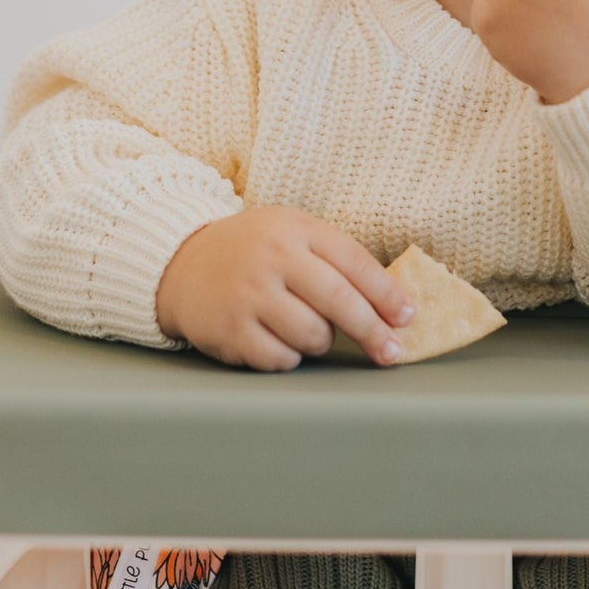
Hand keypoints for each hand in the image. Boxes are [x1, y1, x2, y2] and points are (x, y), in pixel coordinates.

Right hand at [154, 205, 415, 370]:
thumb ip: (335, 259)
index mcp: (294, 229)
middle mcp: (271, 258)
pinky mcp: (229, 330)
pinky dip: (289, 356)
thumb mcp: (291, 234)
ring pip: (312, 335)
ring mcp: (248, 295)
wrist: (180, 263)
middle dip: (372, 330)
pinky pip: (281, 358)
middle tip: (391, 351)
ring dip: (321, 341)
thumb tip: (393, 304)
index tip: (407, 317)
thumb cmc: (253, 251)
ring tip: (307, 328)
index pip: (353, 262)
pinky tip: (277, 338)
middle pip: (338, 300)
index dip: (387, 293)